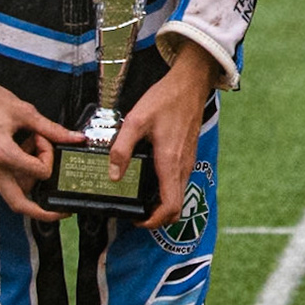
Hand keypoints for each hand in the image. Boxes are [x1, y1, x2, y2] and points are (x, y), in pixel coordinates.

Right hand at [0, 54, 81, 221]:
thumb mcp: (24, 111)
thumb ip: (51, 129)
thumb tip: (75, 138)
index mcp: (2, 155)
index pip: (38, 172)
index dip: (49, 155)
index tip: (45, 137)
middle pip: (18, 203)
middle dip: (41, 212)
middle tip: (61, 212)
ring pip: (12, 190)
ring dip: (29, 178)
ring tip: (34, 148)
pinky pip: (4, 178)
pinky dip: (19, 170)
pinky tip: (23, 147)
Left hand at [110, 43, 221, 228]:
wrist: (191, 83)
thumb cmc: (166, 99)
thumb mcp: (136, 120)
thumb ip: (121, 148)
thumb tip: (113, 176)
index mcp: (169, 162)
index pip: (170, 207)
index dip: (154, 221)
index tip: (136, 219)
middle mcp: (183, 166)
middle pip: (176, 206)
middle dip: (156, 216)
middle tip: (135, 211)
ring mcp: (188, 160)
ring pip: (178, 194)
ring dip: (162, 203)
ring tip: (140, 196)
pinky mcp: (189, 154)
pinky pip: (180, 181)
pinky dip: (167, 189)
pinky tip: (151, 176)